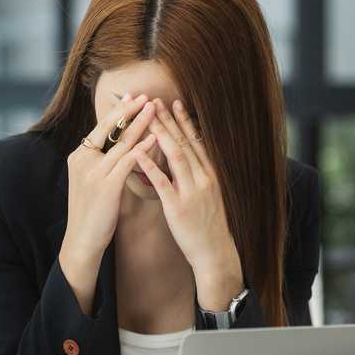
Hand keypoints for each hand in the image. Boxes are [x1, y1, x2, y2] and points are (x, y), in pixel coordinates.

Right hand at [60, 94, 157, 314]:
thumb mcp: (91, 181)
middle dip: (130, 110)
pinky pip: (127, 162)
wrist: (83, 240)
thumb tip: (117, 144)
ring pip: (121, 142)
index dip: (119, 111)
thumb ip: (101, 161)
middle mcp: (83, 160)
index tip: (134, 97)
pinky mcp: (105, 186)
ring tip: (155, 109)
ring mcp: (93, 173)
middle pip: (110, 128)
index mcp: (79, 157)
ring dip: (140, 123)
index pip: (101, 127)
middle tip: (147, 96)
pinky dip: (142, 148)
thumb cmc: (92, 212)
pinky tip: (155, 138)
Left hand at [135, 99, 244, 311]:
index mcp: (210, 174)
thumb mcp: (209, 195)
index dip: (185, 121)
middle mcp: (203, 178)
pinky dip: (150, 166)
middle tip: (155, 100)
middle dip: (169, 120)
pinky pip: (163, 182)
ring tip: (147, 117)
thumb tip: (187, 160)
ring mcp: (192, 191)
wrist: (215, 253)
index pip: (196, 141)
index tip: (174, 103)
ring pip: (176, 156)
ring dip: (161, 134)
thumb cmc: (208, 225)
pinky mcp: (178, 206)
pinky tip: (139, 153)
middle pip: (185, 143)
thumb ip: (198, 176)